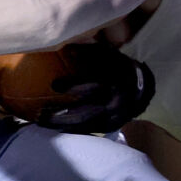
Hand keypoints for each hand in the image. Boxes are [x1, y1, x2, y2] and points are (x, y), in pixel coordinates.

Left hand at [32, 43, 154, 133]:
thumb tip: (68, 49)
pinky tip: (55, 129)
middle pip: (85, 115)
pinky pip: (88, 131)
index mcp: (116, 85)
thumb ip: (89, 52)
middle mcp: (115, 106)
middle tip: (39, 114)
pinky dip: (72, 130)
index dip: (73, 86)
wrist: (142, 88)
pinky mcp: (110, 127)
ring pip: (85, 126)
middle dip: (60, 117)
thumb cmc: (119, 67)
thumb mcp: (108, 55)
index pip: (94, 87)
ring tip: (40, 124)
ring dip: (61, 126)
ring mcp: (113, 119)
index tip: (53, 85)